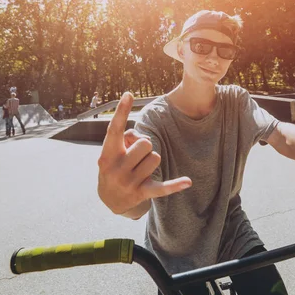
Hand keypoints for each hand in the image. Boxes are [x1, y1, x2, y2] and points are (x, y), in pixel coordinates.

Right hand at [97, 92, 191, 214]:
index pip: (115, 129)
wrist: (110, 199)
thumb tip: (142, 138)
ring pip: (155, 158)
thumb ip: (127, 138)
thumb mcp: (113, 152)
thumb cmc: (115, 165)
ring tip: (141, 168)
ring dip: (151, 160)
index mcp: (107, 154)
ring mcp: (128, 182)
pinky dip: (175, 185)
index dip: (122, 111)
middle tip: (136, 156)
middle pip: (145, 143)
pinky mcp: (141, 193)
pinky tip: (188, 182)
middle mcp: (116, 168)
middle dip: (145, 146)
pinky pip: (162, 188)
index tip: (129, 94)